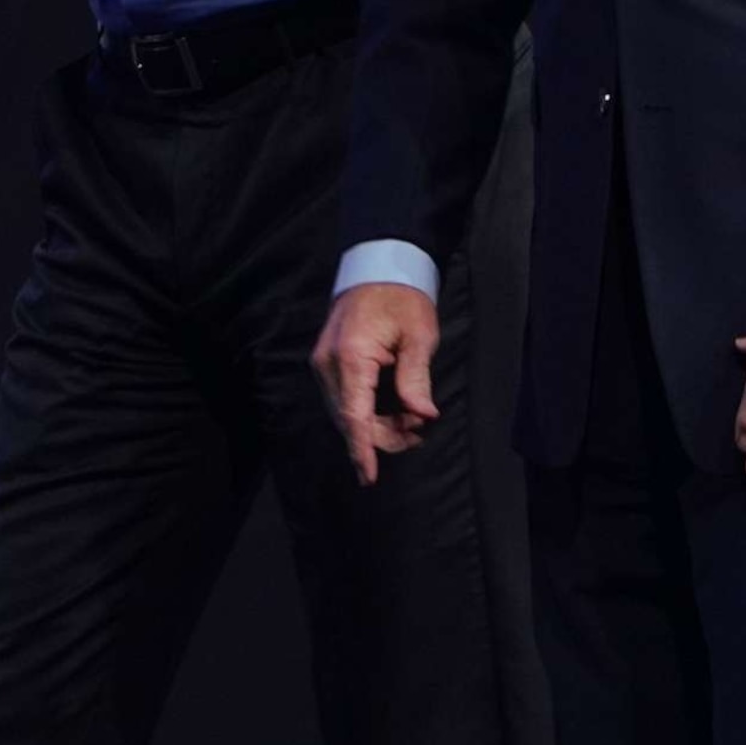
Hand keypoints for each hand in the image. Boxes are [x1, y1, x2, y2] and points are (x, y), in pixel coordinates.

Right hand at [311, 279, 439, 485]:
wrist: (378, 267)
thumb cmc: (403, 298)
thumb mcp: (419, 337)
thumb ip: (416, 379)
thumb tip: (422, 416)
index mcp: (351, 356)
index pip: (354, 415)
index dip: (363, 449)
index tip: (369, 477)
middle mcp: (328, 364)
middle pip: (349, 419)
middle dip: (382, 437)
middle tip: (418, 434)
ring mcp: (323, 363)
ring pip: (345, 412)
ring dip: (376, 426)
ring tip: (412, 421)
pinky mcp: (326, 363)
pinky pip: (343, 399)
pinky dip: (366, 412)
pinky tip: (393, 411)